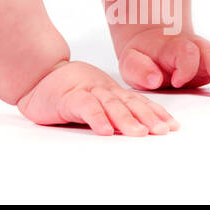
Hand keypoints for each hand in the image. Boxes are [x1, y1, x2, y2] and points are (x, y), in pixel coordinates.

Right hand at [16, 60, 179, 135]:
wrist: (37, 76)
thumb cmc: (67, 91)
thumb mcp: (95, 99)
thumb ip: (113, 110)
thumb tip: (141, 128)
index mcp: (111, 92)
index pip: (138, 102)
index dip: (156, 113)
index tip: (172, 126)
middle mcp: (103, 90)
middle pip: (129, 103)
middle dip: (148, 117)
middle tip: (162, 131)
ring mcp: (86, 91)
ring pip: (110, 104)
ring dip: (126, 119)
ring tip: (139, 134)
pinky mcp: (68, 97)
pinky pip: (85, 106)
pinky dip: (96, 118)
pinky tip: (105, 130)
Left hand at [116, 28, 209, 95]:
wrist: (150, 45)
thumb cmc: (141, 58)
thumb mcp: (130, 62)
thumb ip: (139, 68)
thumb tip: (155, 78)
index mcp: (172, 45)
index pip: (186, 51)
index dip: (185, 67)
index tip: (176, 82)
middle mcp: (193, 46)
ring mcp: (205, 54)